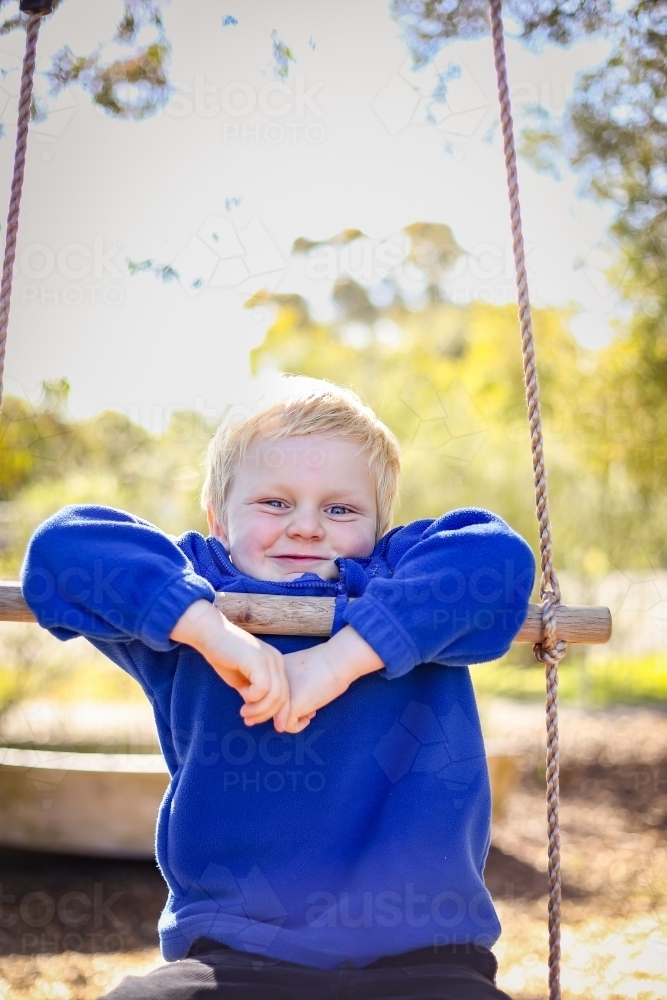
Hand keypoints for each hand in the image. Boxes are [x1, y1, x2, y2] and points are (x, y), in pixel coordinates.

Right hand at [170, 600, 288, 725]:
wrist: (209, 634)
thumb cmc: (222, 655)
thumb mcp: (242, 679)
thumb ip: (253, 693)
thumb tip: (258, 711)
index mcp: (275, 664)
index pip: (285, 694)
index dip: (275, 713)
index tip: (257, 722)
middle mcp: (276, 660)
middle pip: (283, 697)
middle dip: (266, 714)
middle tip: (248, 720)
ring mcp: (270, 659)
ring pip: (275, 696)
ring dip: (259, 709)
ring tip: (244, 713)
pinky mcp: (259, 660)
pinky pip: (264, 688)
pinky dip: (253, 698)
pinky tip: (241, 696)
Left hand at [274, 626, 383, 733]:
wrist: (337, 660)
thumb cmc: (324, 664)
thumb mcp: (297, 672)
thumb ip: (285, 686)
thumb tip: (279, 715)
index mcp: (270, 671)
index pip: (268, 693)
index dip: (286, 697)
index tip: (303, 691)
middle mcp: (269, 683)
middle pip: (271, 705)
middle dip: (288, 708)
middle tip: (307, 701)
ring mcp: (278, 695)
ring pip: (276, 717)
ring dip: (292, 716)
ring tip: (309, 708)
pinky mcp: (290, 707)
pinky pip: (287, 726)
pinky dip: (299, 725)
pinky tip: (311, 714)